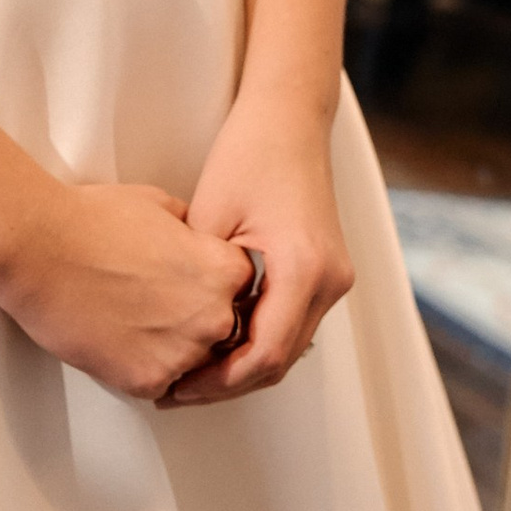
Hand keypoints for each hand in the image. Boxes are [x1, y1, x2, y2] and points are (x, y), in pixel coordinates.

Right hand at [0, 179, 257, 406]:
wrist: (38, 247)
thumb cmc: (91, 220)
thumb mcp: (161, 205)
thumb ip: (193, 232)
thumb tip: (195, 241)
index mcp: (225, 272)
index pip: (244, 293)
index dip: (215, 288)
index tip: (192, 285)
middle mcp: (215, 317)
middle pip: (224, 332)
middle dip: (197, 321)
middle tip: (159, 305)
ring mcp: (184, 354)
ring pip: (194, 364)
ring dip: (172, 349)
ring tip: (134, 322)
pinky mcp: (147, 380)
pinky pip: (160, 384)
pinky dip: (141, 367)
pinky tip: (118, 340)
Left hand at [158, 93, 353, 408]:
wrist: (288, 120)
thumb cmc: (248, 155)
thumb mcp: (210, 219)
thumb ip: (203, 283)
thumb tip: (179, 334)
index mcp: (304, 268)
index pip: (264, 353)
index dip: (218, 381)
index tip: (177, 387)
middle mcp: (330, 281)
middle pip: (280, 361)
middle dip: (227, 383)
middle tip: (175, 391)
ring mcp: (335, 279)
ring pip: (288, 348)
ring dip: (242, 367)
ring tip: (189, 373)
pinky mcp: (327, 273)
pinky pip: (292, 324)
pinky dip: (257, 342)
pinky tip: (216, 343)